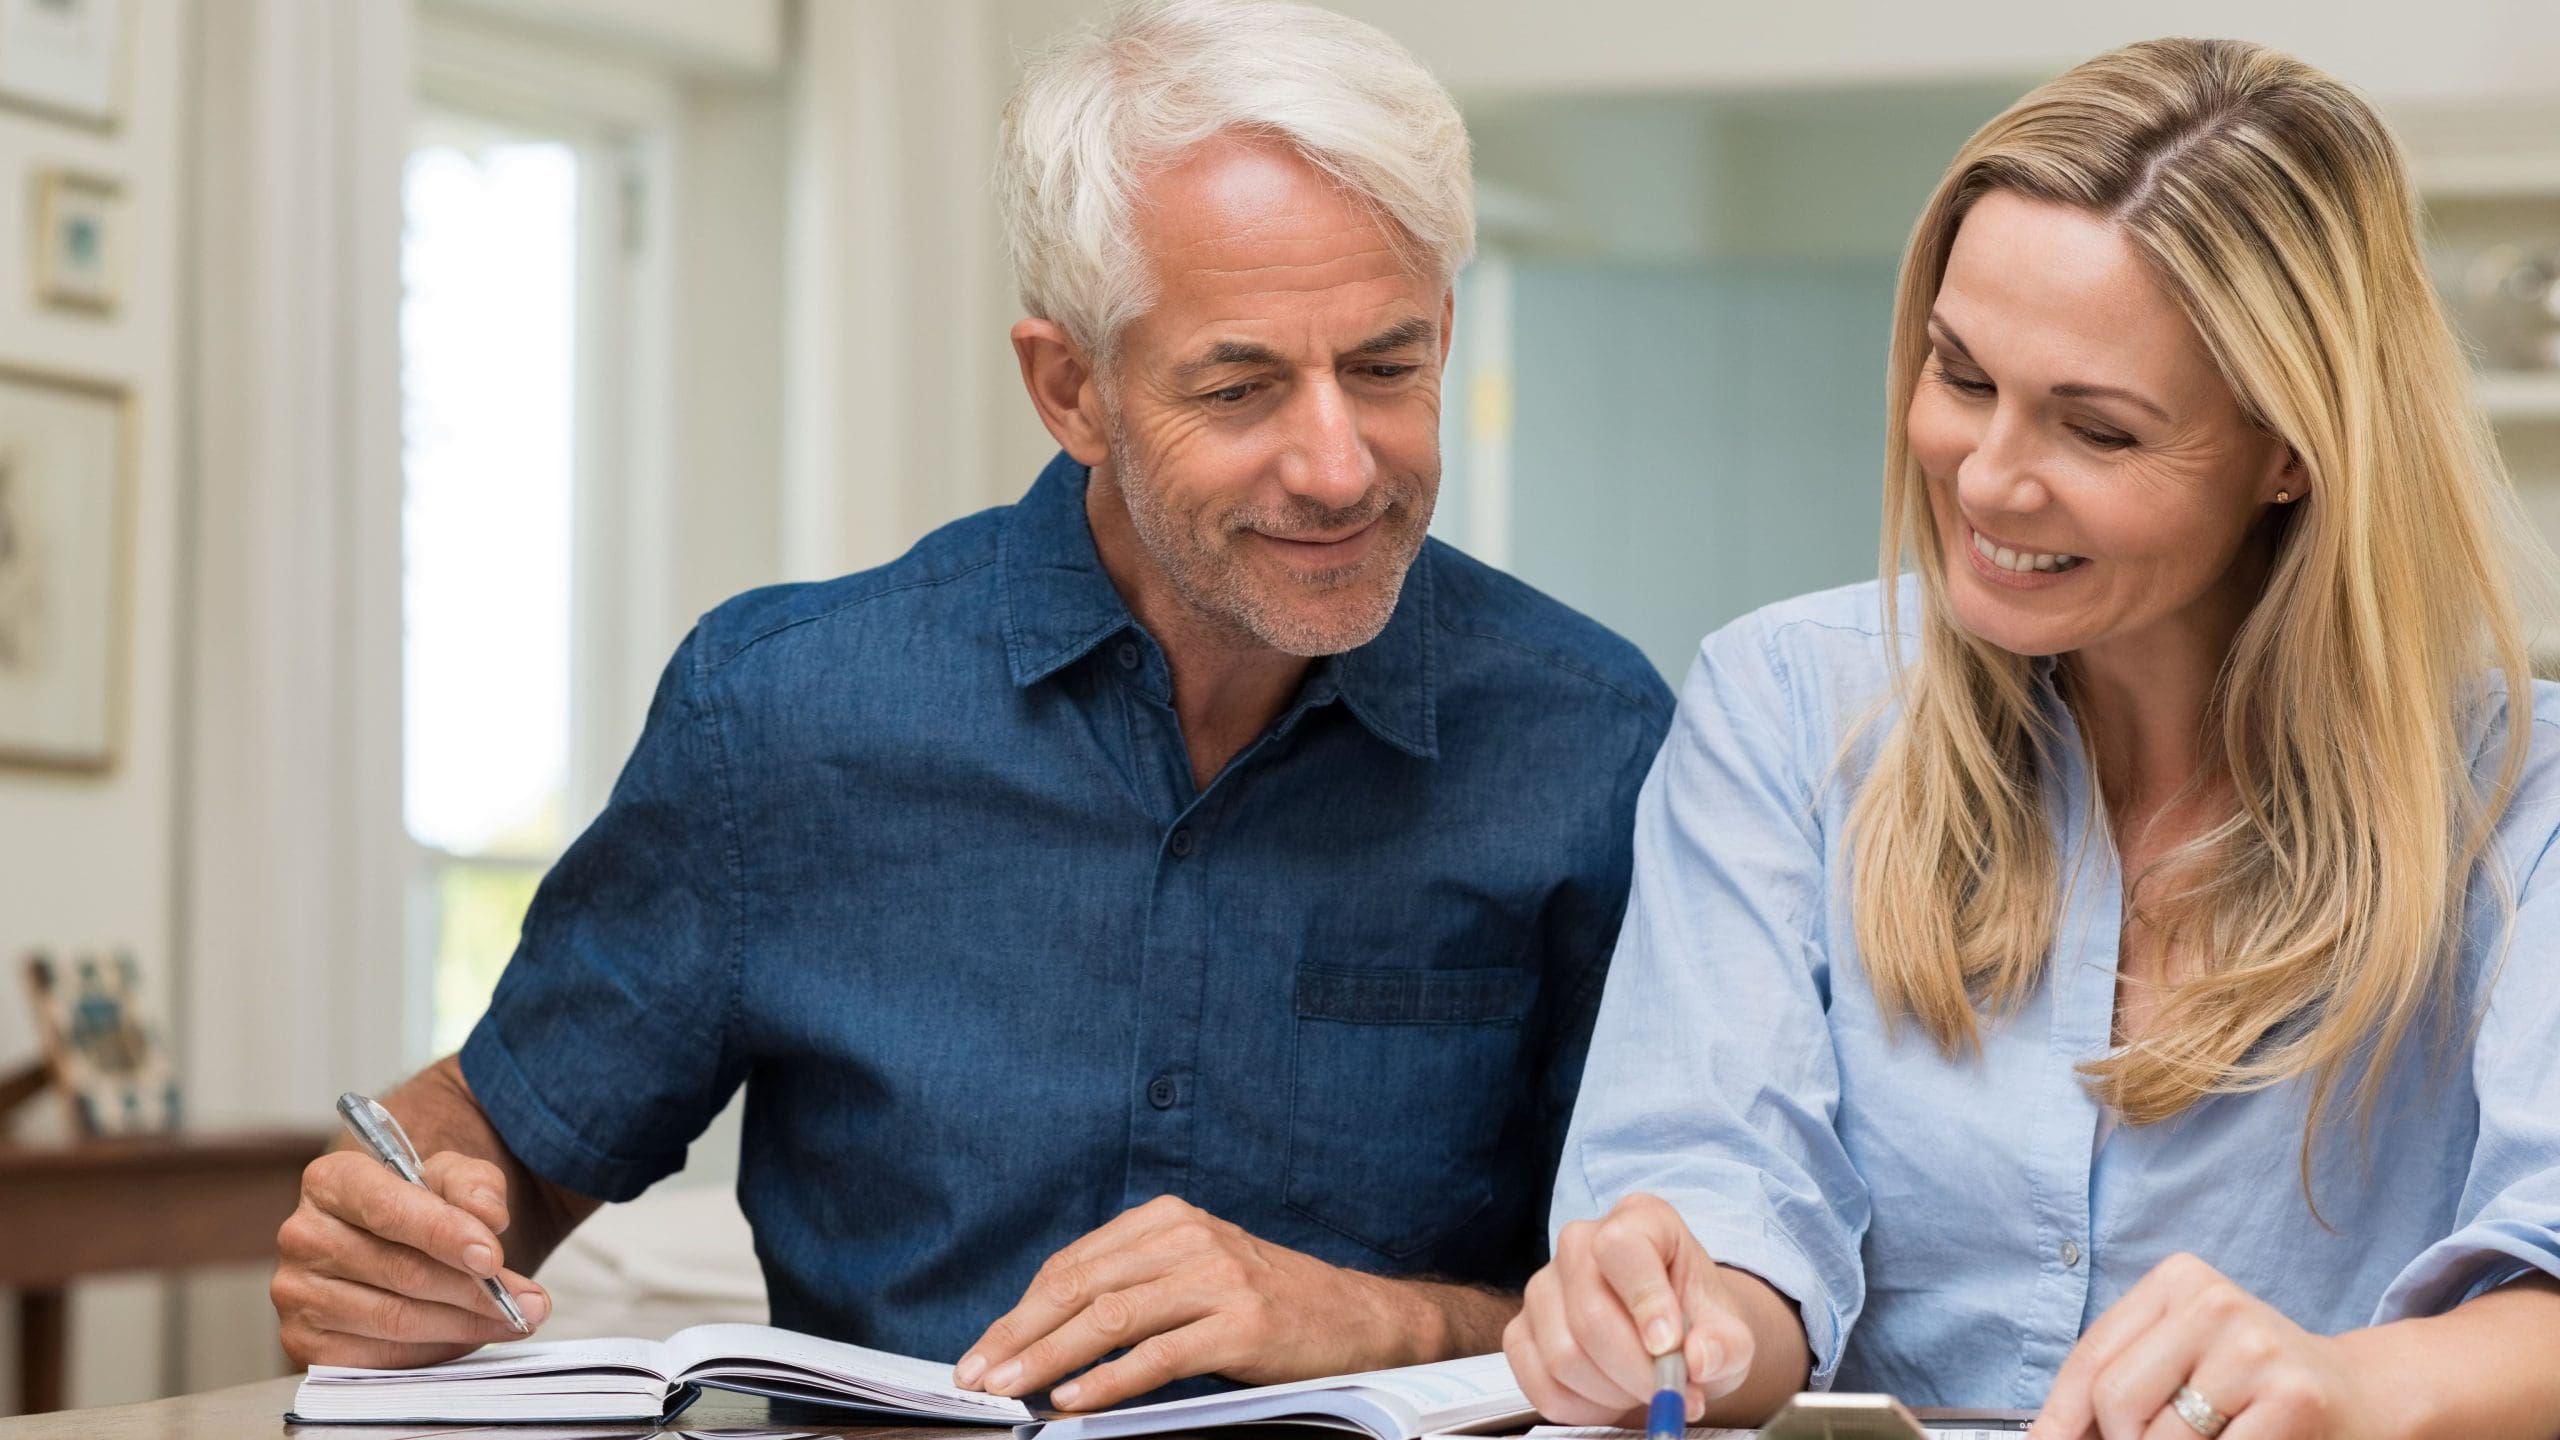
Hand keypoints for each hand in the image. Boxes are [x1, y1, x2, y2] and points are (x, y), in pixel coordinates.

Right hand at [272, 1148, 552, 1367]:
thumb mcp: (453, 1176)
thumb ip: (474, 1184)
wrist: (394, 1239)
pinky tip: (470, 1336)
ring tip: (514, 1319)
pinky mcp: (306, 1344)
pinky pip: (381, 1358)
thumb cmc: (423, 1204)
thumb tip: (486, 1215)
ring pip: (396, 1319)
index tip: (492, 1257)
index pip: (388, 1210)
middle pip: (400, 1271)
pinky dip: (435, 1351)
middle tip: (529, 1302)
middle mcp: (304, 1237)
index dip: (443, 1234)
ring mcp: (298, 1295)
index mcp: (331, 1181)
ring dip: (465, 1324)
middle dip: (474, 1290)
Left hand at [954, 1195, 1432, 1410]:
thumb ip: (1135, 1285)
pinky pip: (1160, 1354)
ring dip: (1049, 1358)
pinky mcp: (1243, 1325)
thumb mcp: (1198, 1273)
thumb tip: (1046, 1333)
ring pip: (1111, 1318)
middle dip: (1019, 1335)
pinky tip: (1073, 1401)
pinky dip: (1109, 1381)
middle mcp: (1191, 1239)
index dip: (1021, 1310)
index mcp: (1170, 1219)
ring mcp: (1219, 1279)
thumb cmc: (1269, 1305)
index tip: (984, 1350)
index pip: (1074, 1264)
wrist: (1360, 1320)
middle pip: (1082, 1287)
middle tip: (976, 1375)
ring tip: (1009, 1391)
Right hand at [1502, 1193, 1757, 1425]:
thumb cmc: (1696, 1327)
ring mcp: (1542, 1287)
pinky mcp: (1520, 1332)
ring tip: (1642, 1390)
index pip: (1620, 1246)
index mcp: (1639, 1220)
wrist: (1669, 1344)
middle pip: (1589, 1313)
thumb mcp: (1730, 1334)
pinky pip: (1539, 1383)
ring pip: (1563, 1355)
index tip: (1669, 1346)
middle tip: (1669, 1394)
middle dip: (1634, 1370)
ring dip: (1611, 1392)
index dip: (1644, 1299)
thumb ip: (1727, 1345)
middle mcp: (1579, 1243)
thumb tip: (1700, 1359)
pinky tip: (1610, 1399)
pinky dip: (1581, 1408)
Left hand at [2030, 1253, 2374, 1439]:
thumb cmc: (2254, 1388)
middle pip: (2113, 1399)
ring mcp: (2254, 1346)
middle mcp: (2214, 1302)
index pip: (2090, 1358)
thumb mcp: (2181, 1361)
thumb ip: (2121, 1385)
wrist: (2363, 1398)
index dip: (2058, 1419)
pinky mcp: (2292, 1395)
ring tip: (2211, 1439)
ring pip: (2157, 1438)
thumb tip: (2049, 1437)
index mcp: (2177, 1282)